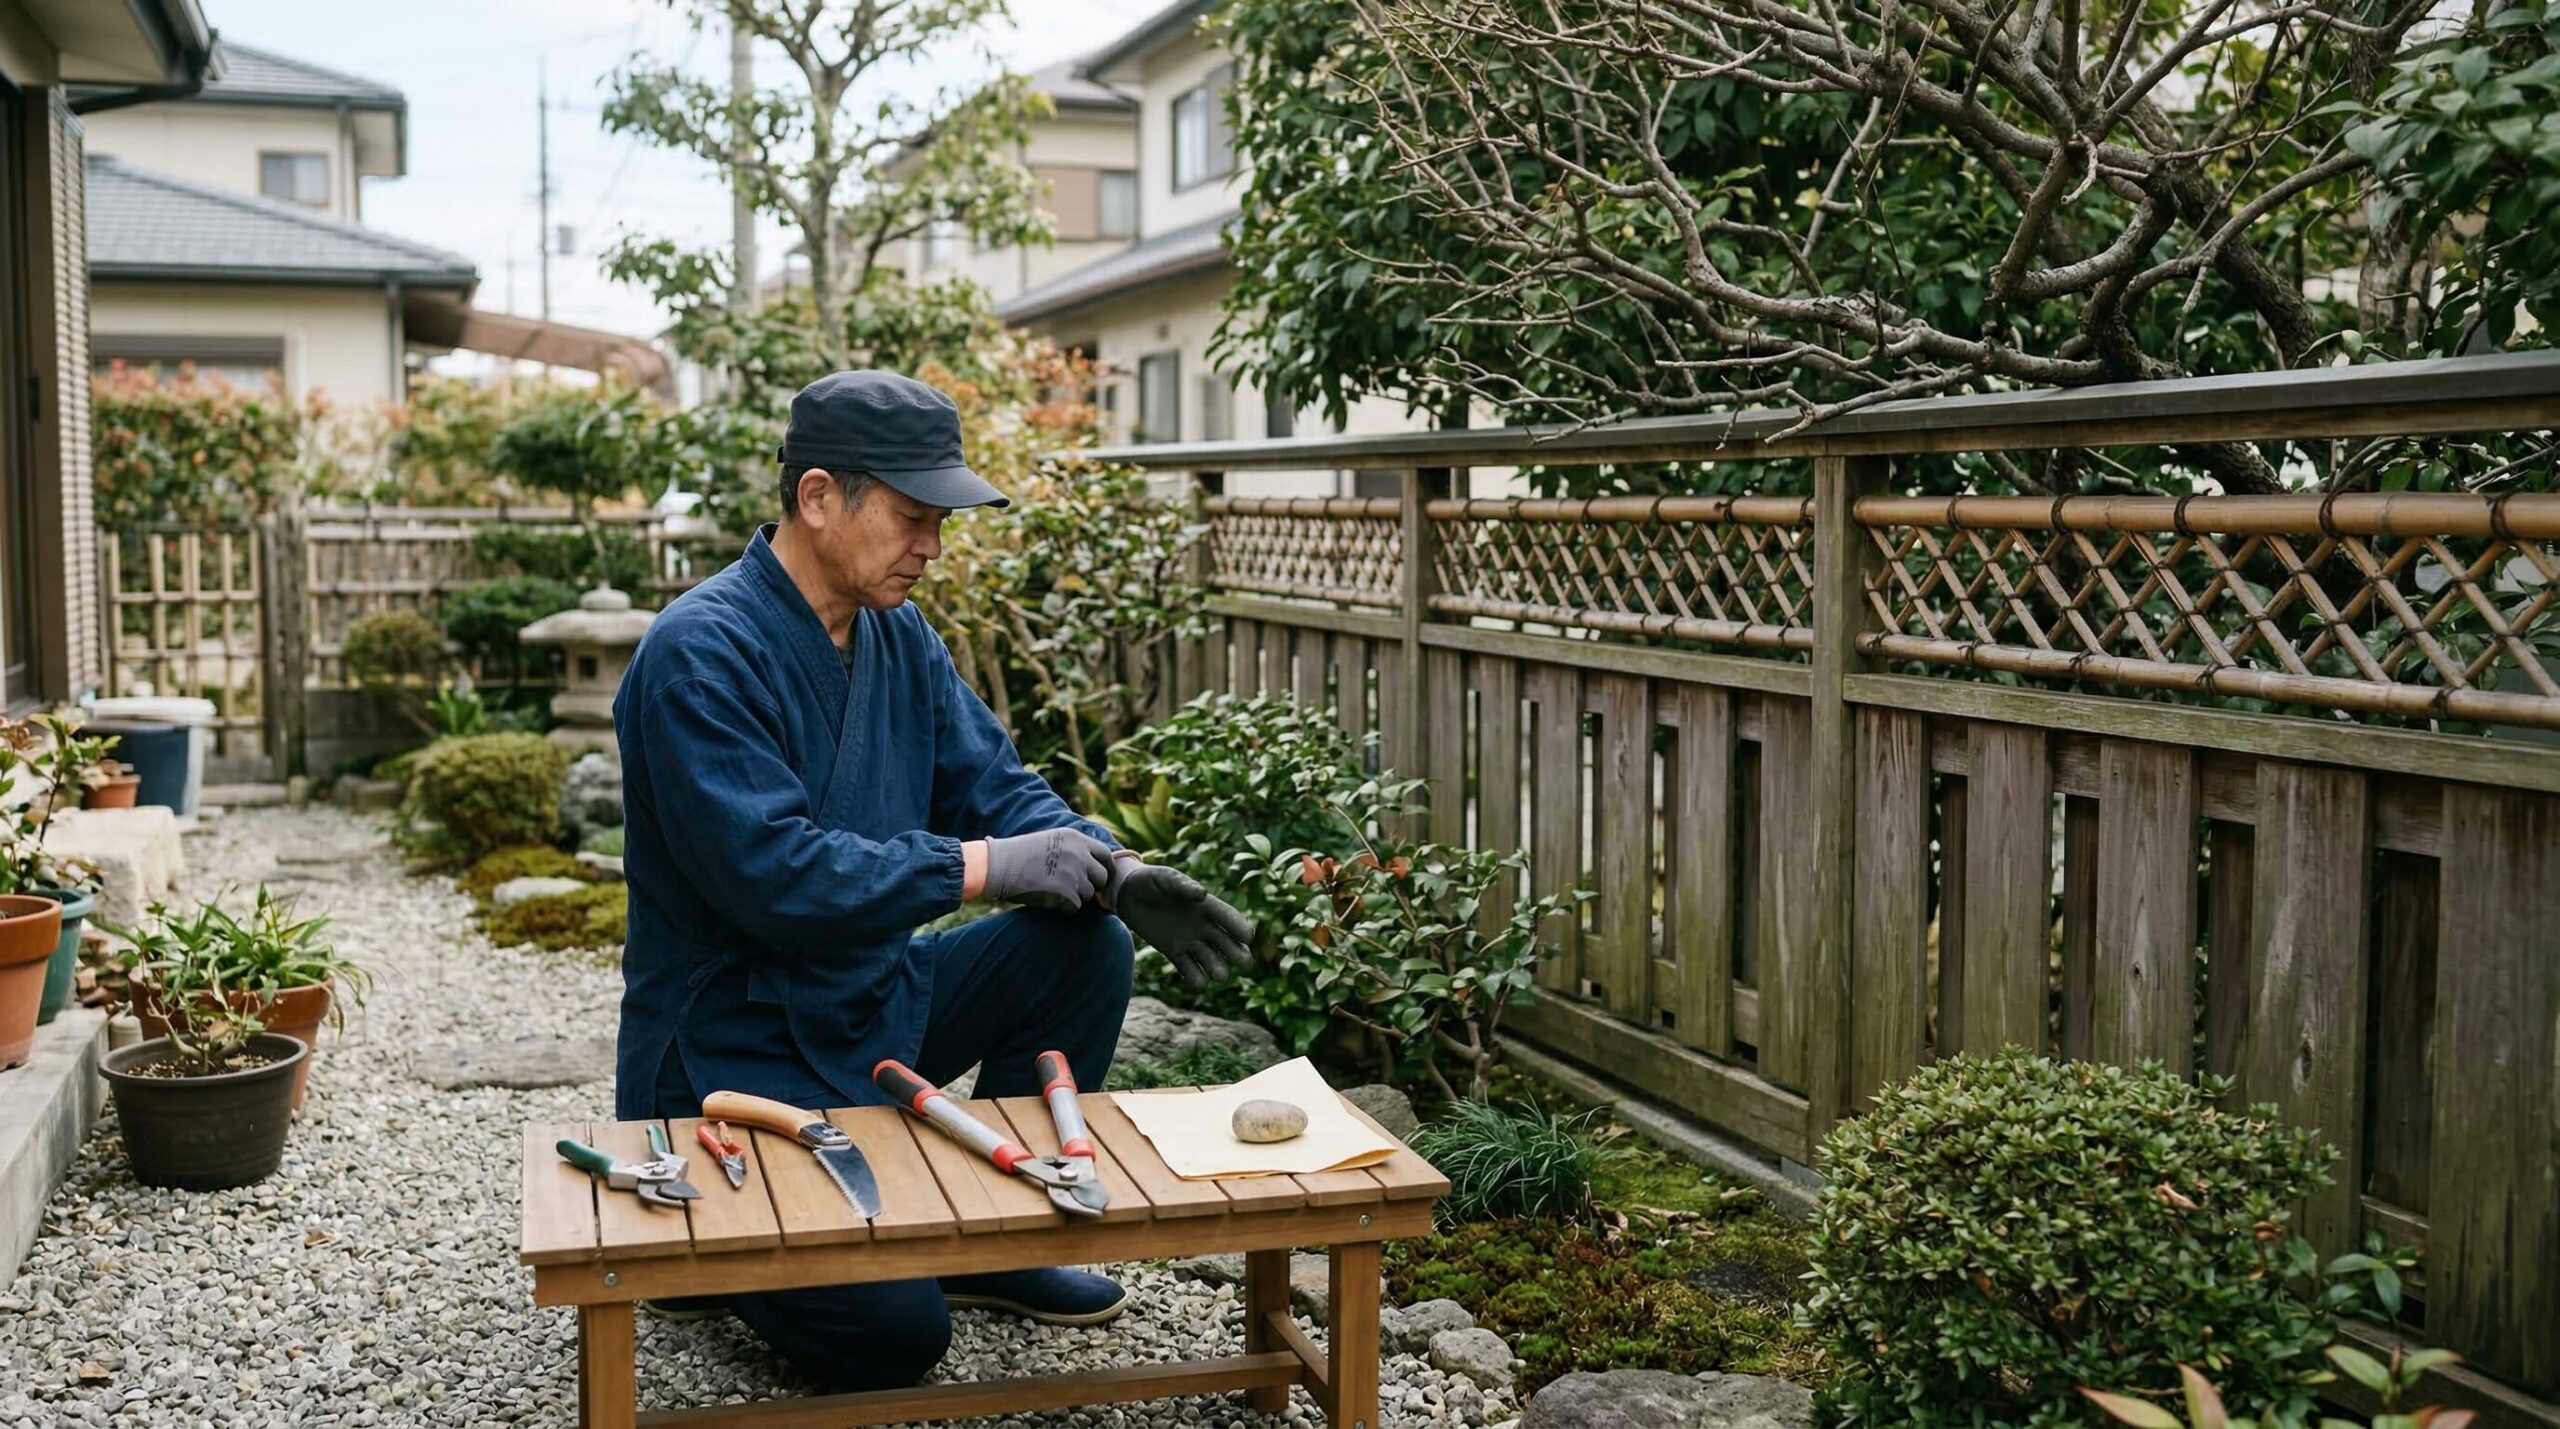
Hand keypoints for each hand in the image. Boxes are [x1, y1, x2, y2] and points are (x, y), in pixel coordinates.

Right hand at [979, 829, 1114, 911]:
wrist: (998, 865)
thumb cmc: (1019, 855)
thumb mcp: (1051, 841)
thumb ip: (1074, 849)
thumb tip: (1093, 868)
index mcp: (1076, 838)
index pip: (1106, 854)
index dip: (1106, 869)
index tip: (1101, 878)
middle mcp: (1079, 854)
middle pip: (1102, 877)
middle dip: (1091, 886)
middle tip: (1073, 889)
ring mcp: (1074, 873)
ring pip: (1088, 894)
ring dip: (1075, 897)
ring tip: (1053, 891)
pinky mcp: (1066, 892)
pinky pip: (1075, 907)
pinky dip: (1064, 908)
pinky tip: (1048, 900)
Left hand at [1106, 859, 1253, 988]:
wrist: (1129, 895)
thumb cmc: (1151, 881)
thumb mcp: (1166, 879)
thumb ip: (1183, 886)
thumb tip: (1202, 894)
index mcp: (1207, 906)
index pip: (1229, 918)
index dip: (1240, 927)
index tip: (1247, 937)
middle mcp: (1204, 926)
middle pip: (1226, 943)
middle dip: (1237, 953)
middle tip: (1245, 963)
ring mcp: (1190, 941)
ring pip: (1210, 959)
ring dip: (1217, 967)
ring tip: (1219, 976)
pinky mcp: (1174, 953)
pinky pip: (1188, 968)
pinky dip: (1195, 978)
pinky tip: (1199, 984)